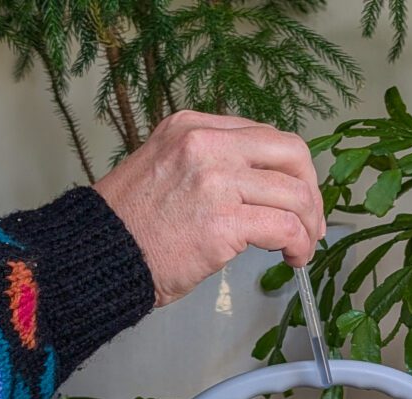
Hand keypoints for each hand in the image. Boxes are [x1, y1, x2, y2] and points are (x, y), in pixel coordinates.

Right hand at [94, 110, 324, 306]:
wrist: (99, 254)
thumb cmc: (134, 223)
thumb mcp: (170, 168)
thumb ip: (214, 164)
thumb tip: (270, 183)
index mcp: (194, 127)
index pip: (268, 137)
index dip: (294, 171)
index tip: (299, 199)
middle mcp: (206, 145)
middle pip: (292, 155)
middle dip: (312, 192)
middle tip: (311, 224)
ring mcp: (215, 181)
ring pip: (296, 195)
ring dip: (308, 227)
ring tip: (301, 249)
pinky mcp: (223, 222)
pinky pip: (286, 228)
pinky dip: (300, 246)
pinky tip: (292, 258)